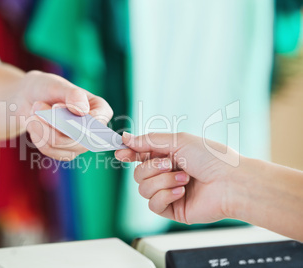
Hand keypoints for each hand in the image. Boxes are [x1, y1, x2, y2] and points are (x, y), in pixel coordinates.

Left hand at [15, 71, 112, 159]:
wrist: (31, 99)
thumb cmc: (49, 88)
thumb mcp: (59, 85)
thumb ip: (73, 95)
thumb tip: (83, 111)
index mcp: (100, 110)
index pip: (98, 121)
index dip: (78, 118)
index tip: (56, 105)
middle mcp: (94, 130)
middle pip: (77, 136)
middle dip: (53, 121)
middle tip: (38, 105)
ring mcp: (80, 144)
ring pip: (61, 145)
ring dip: (42, 128)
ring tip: (34, 112)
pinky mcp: (65, 152)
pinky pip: (50, 150)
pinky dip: (38, 137)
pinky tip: (34, 124)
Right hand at [115, 132, 240, 223]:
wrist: (231, 183)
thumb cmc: (211, 158)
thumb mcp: (178, 141)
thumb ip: (149, 141)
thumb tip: (126, 139)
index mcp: (168, 156)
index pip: (140, 155)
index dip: (129, 154)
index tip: (120, 153)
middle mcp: (166, 174)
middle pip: (138, 174)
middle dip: (151, 168)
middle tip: (170, 164)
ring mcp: (168, 192)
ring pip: (143, 189)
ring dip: (163, 181)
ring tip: (184, 179)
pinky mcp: (172, 209)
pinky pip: (153, 205)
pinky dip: (166, 196)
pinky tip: (181, 192)